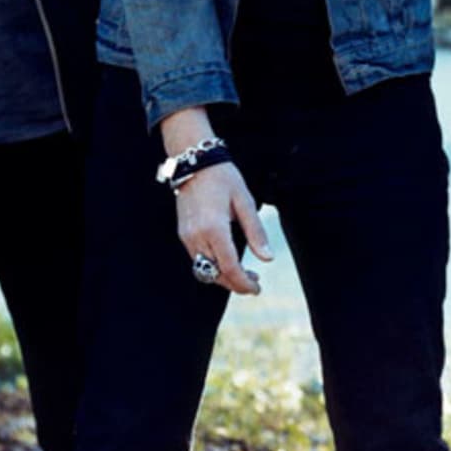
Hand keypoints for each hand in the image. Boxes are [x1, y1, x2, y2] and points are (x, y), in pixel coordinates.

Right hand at [173, 161, 273, 295]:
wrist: (195, 162)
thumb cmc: (223, 178)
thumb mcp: (245, 201)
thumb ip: (256, 232)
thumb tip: (267, 258)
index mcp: (215, 228)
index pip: (229, 268)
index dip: (244, 283)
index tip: (257, 288)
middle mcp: (197, 237)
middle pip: (215, 274)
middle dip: (235, 283)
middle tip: (255, 282)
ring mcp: (187, 237)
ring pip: (203, 270)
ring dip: (223, 276)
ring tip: (244, 273)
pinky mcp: (183, 234)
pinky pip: (197, 259)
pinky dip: (212, 266)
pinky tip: (227, 260)